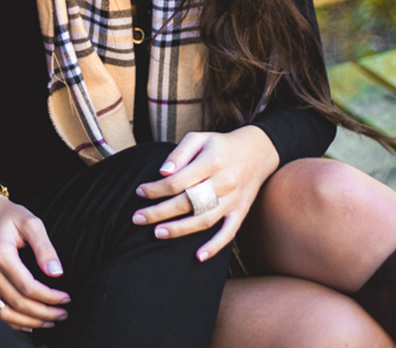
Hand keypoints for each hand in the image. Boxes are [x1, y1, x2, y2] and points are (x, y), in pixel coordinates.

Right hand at [0, 196, 70, 330]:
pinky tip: (27, 322)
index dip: (49, 297)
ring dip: (28, 321)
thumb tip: (57, 272)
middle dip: (43, 313)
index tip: (65, 298)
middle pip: (17, 303)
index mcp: (0, 254)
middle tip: (62, 314)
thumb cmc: (7, 216)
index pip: (28, 287)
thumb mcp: (30, 223)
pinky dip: (9, 321)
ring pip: (3, 313)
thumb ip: (44, 248)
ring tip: (48, 321)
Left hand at [131, 126, 279, 260]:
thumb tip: (162, 172)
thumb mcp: (199, 138)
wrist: (258, 151)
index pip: (178, 180)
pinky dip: (215, 246)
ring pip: (205, 219)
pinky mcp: (241, 212)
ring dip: (180, 229)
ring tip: (157, 233)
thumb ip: (179, 153)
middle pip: (188, 202)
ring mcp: (234, 200)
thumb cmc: (221, 145)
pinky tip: (199, 256)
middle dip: (159, 212)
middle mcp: (224, 182)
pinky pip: (229, 232)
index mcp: (212, 161)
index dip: (156, 188)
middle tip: (137, 218)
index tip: (140, 191)